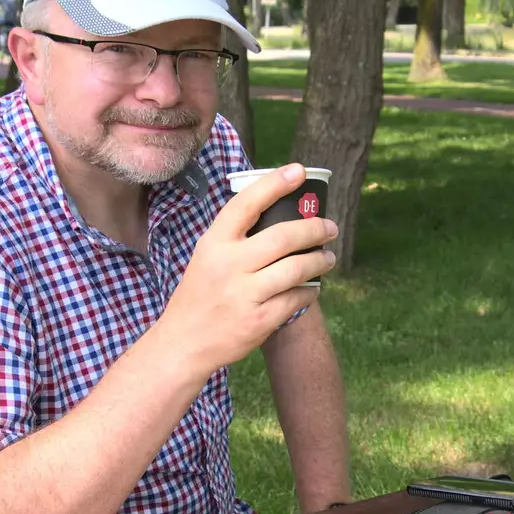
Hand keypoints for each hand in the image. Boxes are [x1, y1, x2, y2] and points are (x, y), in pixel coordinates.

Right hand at [156, 164, 339, 374]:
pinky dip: (310, 291)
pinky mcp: (261, 319)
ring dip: (320, 260)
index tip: (298, 171)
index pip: (247, 203)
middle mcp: (230, 265)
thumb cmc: (199, 295)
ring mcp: (246, 293)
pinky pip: (297, 298)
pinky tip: (312, 288)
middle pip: (284, 236)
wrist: (184, 342)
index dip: (275, 183)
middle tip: (329, 228)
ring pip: (297, 268)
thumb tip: (278, 214)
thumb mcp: (206, 257)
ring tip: (328, 257)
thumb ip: (235, 238)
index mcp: (215, 243)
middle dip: (315, 229)